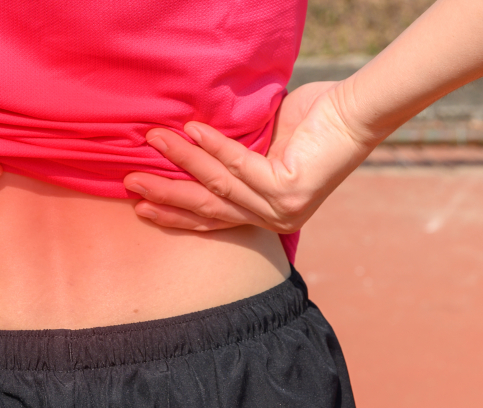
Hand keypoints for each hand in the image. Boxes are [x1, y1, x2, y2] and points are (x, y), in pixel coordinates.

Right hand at [124, 81, 378, 232]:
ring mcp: (283, 209)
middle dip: (166, 195)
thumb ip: (230, 157)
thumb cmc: (311, 122)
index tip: (140, 206)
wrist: (352, 112)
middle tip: (130, 182)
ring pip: (218, 185)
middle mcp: (276, 219)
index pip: (214, 218)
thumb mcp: (261, 147)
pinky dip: (212, 147)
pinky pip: (239, 167)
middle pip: (209, 209)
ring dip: (182, 161)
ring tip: (153, 138)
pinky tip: (191, 130)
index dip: (175, 213)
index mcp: (268, 213)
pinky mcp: (289, 191)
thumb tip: (184, 146)